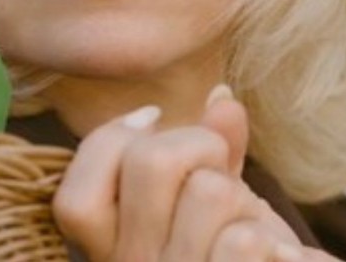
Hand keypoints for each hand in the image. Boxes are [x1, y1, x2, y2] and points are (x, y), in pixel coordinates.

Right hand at [52, 87, 334, 260]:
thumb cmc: (230, 247)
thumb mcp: (206, 194)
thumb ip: (207, 146)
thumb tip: (222, 99)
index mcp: (107, 246)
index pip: (76, 199)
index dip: (113, 137)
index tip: (152, 116)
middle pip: (150, 162)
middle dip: (199, 144)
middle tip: (216, 171)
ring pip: (208, 191)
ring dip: (242, 198)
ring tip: (245, 223)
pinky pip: (243, 241)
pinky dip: (270, 239)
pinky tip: (270, 255)